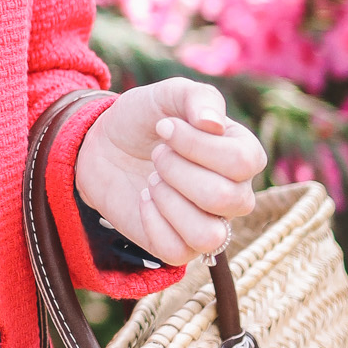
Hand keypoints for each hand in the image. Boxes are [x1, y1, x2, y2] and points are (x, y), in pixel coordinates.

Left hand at [74, 79, 264, 269]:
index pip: (244, 161)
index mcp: (242, 154)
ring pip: (209, 236)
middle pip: (226, 198)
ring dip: (170, 202)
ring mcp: (208, 222)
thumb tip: (213, 124)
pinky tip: (144, 200)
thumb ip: (197, 98)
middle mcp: (234, 193)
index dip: (198, 145)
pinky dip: (153, 223)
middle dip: (178, 170)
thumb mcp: (168, 95)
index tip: (164, 127)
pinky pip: (177, 252)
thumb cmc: (145, 119)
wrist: (104, 145)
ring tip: (153, 181)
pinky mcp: (178, 245)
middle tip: (157, 154)